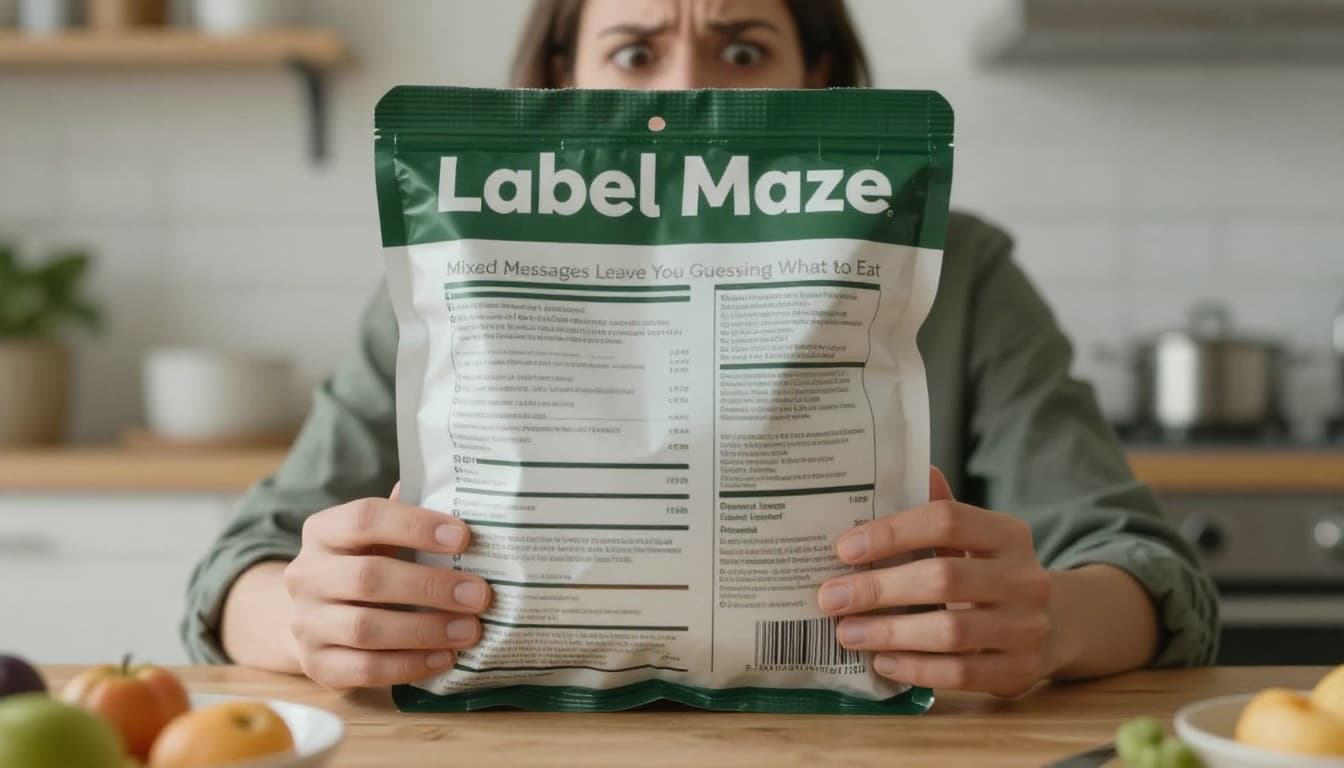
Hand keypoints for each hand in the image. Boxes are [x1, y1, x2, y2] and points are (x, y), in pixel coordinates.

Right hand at [283, 484, 491, 688]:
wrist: (315, 616)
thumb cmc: (362, 564)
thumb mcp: (377, 536)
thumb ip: (408, 515)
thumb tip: (457, 494)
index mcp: (323, 531)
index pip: (365, 518)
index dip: (415, 526)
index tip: (464, 536)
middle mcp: (306, 575)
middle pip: (369, 578)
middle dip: (431, 586)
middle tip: (479, 594)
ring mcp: (306, 623)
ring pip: (366, 628)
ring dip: (425, 630)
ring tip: (469, 630)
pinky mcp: (317, 665)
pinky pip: (365, 670)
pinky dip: (410, 665)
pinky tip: (445, 658)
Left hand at [817, 468, 1057, 696]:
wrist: (1055, 625)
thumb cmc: (990, 573)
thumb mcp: (973, 539)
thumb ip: (937, 510)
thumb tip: (902, 469)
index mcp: (1008, 533)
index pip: (947, 520)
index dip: (892, 532)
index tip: (844, 549)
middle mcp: (1025, 578)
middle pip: (944, 578)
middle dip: (879, 588)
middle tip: (831, 597)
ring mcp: (1027, 628)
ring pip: (950, 631)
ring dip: (890, 633)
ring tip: (847, 633)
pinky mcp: (1021, 671)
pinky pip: (961, 674)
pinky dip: (915, 668)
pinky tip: (881, 661)